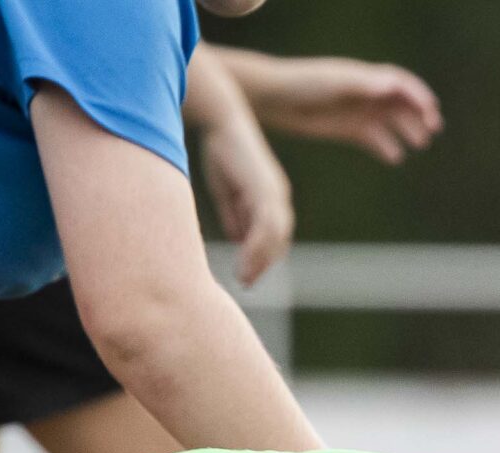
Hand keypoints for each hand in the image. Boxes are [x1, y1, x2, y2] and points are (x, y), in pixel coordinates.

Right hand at [198, 117, 294, 286]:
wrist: (221, 123)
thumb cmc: (222, 151)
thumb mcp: (227, 190)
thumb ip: (234, 214)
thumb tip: (237, 239)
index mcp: (272, 198)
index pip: (275, 235)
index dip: (263, 256)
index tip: (248, 274)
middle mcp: (278, 197)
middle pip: (278, 240)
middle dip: (263, 263)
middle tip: (246, 282)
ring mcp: (275, 193)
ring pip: (274, 236)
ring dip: (259, 260)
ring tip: (243, 277)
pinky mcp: (265, 189)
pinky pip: (266, 225)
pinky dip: (256, 246)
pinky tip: (244, 259)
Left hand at [244, 57, 441, 163]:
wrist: (275, 99)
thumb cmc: (304, 84)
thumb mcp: (336, 82)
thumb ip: (364, 84)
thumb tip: (392, 85)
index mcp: (365, 78)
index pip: (400, 84)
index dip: (419, 95)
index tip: (431, 112)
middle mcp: (365, 94)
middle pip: (401, 103)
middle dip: (418, 115)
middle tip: (431, 131)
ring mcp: (357, 112)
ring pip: (390, 122)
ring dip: (407, 131)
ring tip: (418, 144)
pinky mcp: (347, 129)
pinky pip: (373, 139)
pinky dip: (386, 148)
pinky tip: (395, 158)